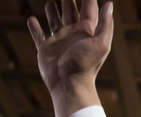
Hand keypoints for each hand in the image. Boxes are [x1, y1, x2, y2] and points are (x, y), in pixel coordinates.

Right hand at [27, 0, 112, 116]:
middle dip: (67, 0)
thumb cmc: (86, 64)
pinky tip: (31, 19)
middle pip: (69, 12)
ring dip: (52, 12)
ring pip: (54, 21)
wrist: (69, 84)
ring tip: (50, 2)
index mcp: (86, 31)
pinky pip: (38, 36)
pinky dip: (34, 28)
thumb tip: (109, 4)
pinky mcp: (45, 49)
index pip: (87, 8)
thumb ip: (105, 23)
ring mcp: (58, 41)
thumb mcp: (101, 43)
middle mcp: (72, 34)